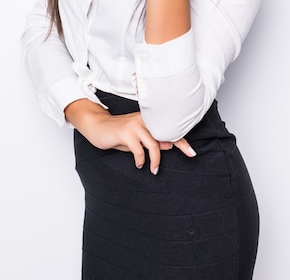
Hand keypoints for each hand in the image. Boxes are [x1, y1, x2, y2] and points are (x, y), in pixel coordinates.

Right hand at [65, 99, 195, 174]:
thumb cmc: (118, 133)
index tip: (192, 152)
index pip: (168, 128)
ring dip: (156, 160)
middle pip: (166, 132)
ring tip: (154, 170)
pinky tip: (139, 164)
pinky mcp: (125, 133)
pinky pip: (138, 150)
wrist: (97, 126)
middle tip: (190, 155)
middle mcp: (144, 120)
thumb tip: (169, 146)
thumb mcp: (137, 139)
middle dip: (180, 144)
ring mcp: (135, 125)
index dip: (182, 140)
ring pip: (153, 144)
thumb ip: (151, 141)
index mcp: (148, 119)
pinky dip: (141, 160)